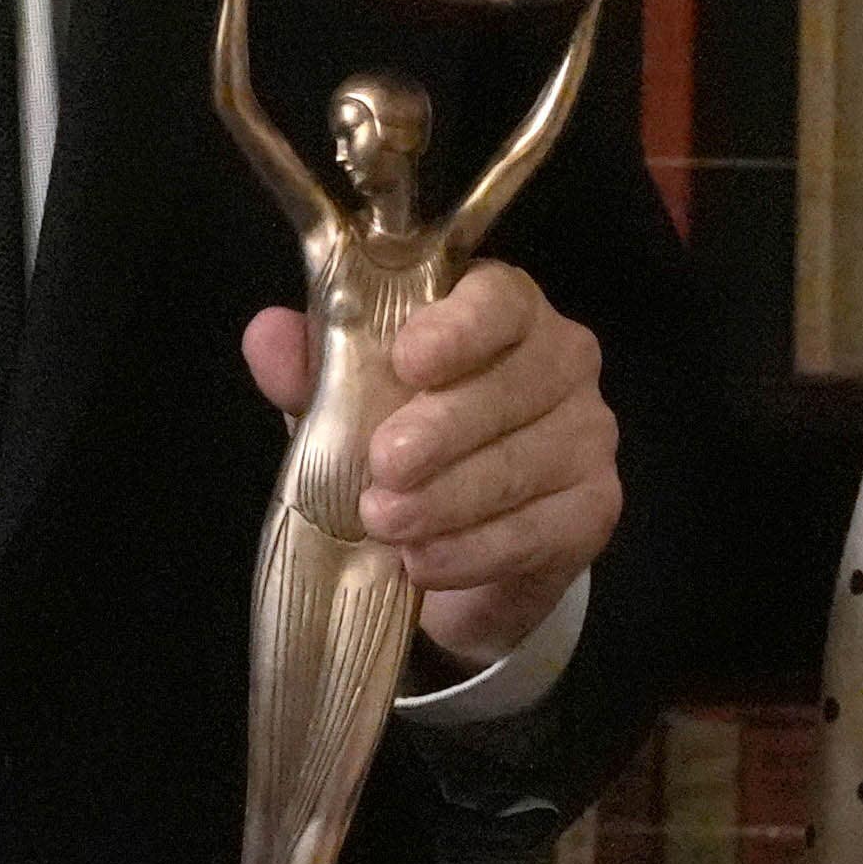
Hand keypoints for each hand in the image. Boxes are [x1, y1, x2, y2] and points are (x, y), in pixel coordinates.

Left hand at [239, 259, 619, 666]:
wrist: (464, 546)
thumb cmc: (409, 446)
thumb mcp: (350, 404)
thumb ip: (314, 368)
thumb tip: (267, 334)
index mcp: (505, 312)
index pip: (500, 300)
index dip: (457, 328)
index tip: (408, 360)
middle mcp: (563, 359)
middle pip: (514, 384)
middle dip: (443, 429)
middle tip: (381, 466)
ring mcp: (588, 434)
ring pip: (524, 462)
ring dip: (450, 498)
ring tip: (386, 523)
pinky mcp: (595, 507)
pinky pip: (539, 529)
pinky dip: (475, 551)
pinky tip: (424, 564)